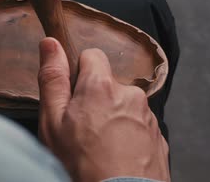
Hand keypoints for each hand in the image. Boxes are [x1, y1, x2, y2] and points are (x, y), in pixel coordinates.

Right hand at [37, 38, 169, 181]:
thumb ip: (52, 78)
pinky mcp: (159, 139)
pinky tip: (115, 156)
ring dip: (113, 119)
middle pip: (108, 84)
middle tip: (82, 128)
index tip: (72, 95)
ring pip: (124, 106)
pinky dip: (128, 137)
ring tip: (99, 147)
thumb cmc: (82, 164)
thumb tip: (50, 43)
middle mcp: (130, 95)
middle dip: (96, 100)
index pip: (92, 55)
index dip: (79, 72)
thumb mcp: (52, 121)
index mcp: (101, 86)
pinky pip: (138, 127)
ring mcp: (148, 117)